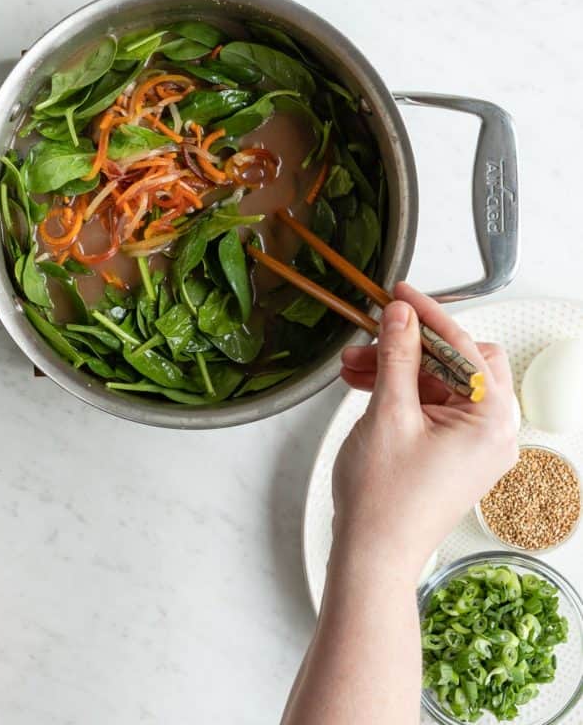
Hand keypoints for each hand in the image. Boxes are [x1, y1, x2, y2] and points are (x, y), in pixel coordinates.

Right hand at [330, 282, 517, 579]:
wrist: (372, 554)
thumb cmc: (385, 498)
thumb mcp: (389, 411)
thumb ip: (398, 355)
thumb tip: (401, 315)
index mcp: (490, 420)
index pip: (462, 347)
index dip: (427, 314)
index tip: (400, 293)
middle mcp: (493, 432)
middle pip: (457, 362)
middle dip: (410, 346)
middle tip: (373, 334)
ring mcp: (475, 446)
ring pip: (440, 383)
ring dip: (398, 369)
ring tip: (353, 367)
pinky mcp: (455, 455)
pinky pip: (433, 407)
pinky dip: (402, 393)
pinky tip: (366, 385)